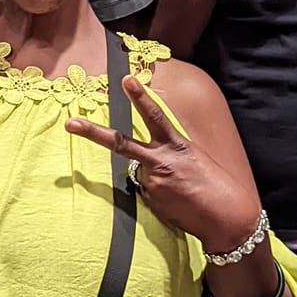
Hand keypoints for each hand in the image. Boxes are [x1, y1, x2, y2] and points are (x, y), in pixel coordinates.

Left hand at [65, 72, 261, 250]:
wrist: (226, 218)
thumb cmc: (216, 187)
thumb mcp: (194, 159)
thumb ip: (169, 153)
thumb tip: (148, 161)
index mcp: (177, 146)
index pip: (154, 115)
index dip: (140, 96)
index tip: (126, 79)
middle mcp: (161, 161)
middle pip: (120, 143)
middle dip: (92, 133)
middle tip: (70, 123)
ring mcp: (152, 182)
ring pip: (138, 171)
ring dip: (153, 176)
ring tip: (179, 189)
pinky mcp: (149, 200)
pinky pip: (145, 191)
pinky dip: (156, 193)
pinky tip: (175, 201)